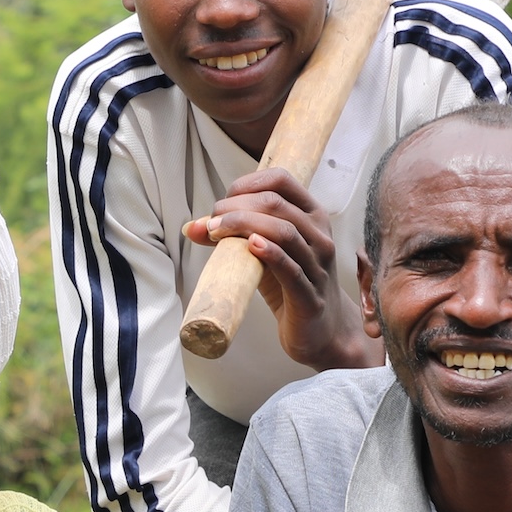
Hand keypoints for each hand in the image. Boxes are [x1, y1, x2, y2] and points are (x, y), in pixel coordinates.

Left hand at [182, 167, 377, 370]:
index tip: (222, 203)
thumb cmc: (289, 285)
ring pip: (284, 231)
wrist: (319, 330)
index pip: (281, 180)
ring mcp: (319, 265)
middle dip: (236, 207)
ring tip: (216, 231)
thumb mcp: (263, 254)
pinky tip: (250, 246)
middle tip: (211, 222)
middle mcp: (320, 235)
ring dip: (244, 225)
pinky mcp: (310, 296)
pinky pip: (292, 269)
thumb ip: (233, 236)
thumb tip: (191, 226)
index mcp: (312, 216)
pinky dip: (270, 253)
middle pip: (276, 204)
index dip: (246, 184)